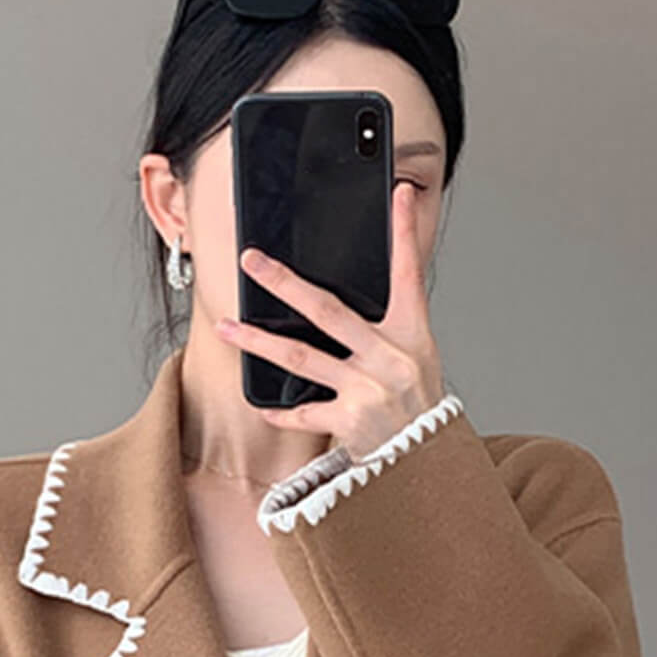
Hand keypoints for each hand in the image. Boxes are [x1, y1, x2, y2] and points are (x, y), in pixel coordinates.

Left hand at [216, 182, 445, 460]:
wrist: (427, 462)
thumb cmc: (418, 407)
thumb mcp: (418, 356)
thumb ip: (388, 323)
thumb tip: (359, 290)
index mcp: (411, 334)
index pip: (409, 274)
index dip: (406, 232)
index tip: (400, 194)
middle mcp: (390, 357)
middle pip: (328, 310)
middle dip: (285, 282)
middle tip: (252, 262)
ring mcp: (368, 389)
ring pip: (302, 357)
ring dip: (259, 341)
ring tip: (228, 328)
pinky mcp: (350, 422)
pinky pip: (304, 410)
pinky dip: (280, 411)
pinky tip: (260, 403)